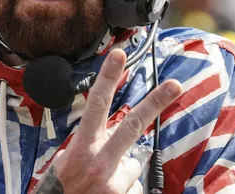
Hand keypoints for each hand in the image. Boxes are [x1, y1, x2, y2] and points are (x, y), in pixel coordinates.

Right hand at [33, 49, 182, 193]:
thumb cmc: (59, 189)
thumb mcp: (65, 161)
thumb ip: (88, 145)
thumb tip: (112, 140)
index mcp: (82, 148)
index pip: (96, 105)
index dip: (108, 77)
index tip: (119, 54)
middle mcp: (100, 162)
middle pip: (133, 124)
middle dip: (156, 102)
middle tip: (175, 84)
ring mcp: (113, 183)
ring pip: (132, 164)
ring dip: (121, 172)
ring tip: (99, 184)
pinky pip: (132, 186)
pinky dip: (122, 189)